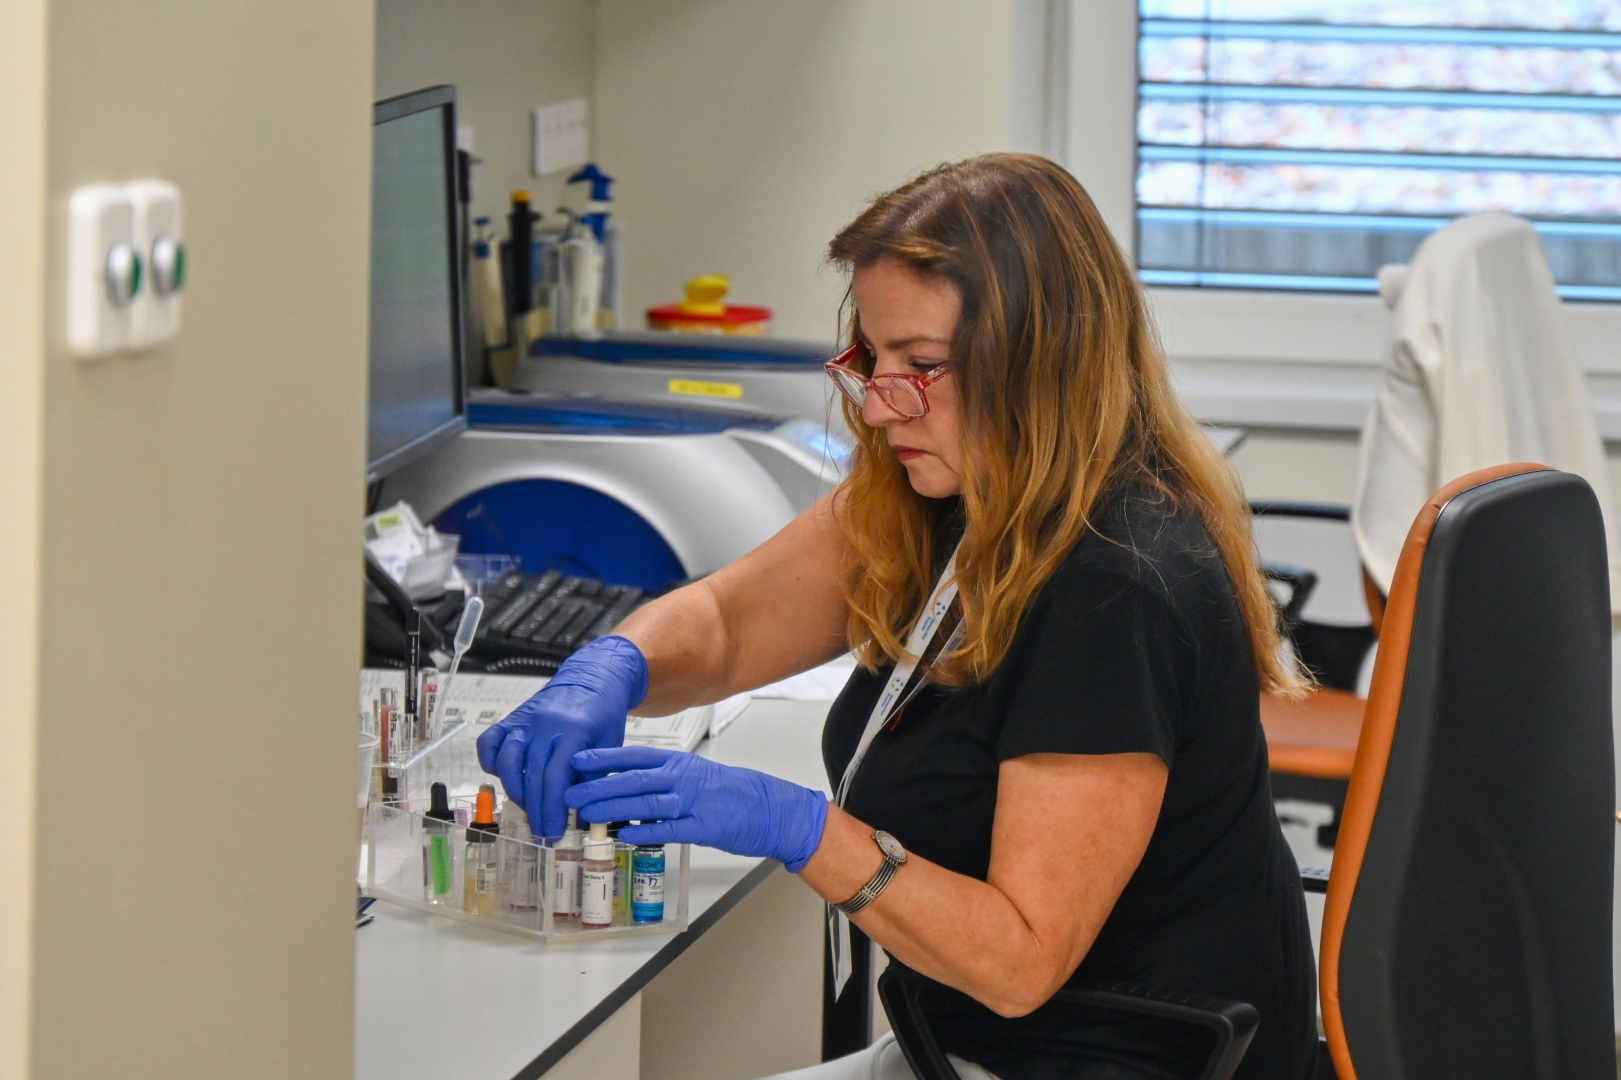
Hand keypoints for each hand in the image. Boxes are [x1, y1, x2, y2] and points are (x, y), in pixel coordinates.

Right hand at [475, 636, 647, 836]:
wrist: (593, 677)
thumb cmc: (604, 716)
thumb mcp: (611, 746)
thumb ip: (595, 779)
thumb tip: (581, 821)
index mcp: (574, 731)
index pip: (556, 778)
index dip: (553, 809)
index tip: (554, 833)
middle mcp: (545, 725)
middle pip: (532, 776)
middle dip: (536, 810)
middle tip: (541, 833)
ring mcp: (524, 721)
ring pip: (507, 762)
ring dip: (515, 791)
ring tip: (529, 809)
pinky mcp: (511, 718)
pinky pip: (489, 743)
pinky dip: (491, 763)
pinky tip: (506, 778)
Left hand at [565, 746, 828, 872]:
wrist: (768, 808)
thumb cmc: (728, 793)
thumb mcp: (691, 778)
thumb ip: (660, 782)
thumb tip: (623, 791)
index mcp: (678, 764)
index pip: (634, 757)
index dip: (603, 758)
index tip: (576, 760)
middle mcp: (683, 778)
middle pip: (634, 779)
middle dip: (599, 785)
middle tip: (570, 792)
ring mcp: (694, 802)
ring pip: (647, 803)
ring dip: (615, 808)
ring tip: (589, 814)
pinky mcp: (705, 826)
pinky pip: (671, 829)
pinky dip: (647, 832)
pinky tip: (626, 836)